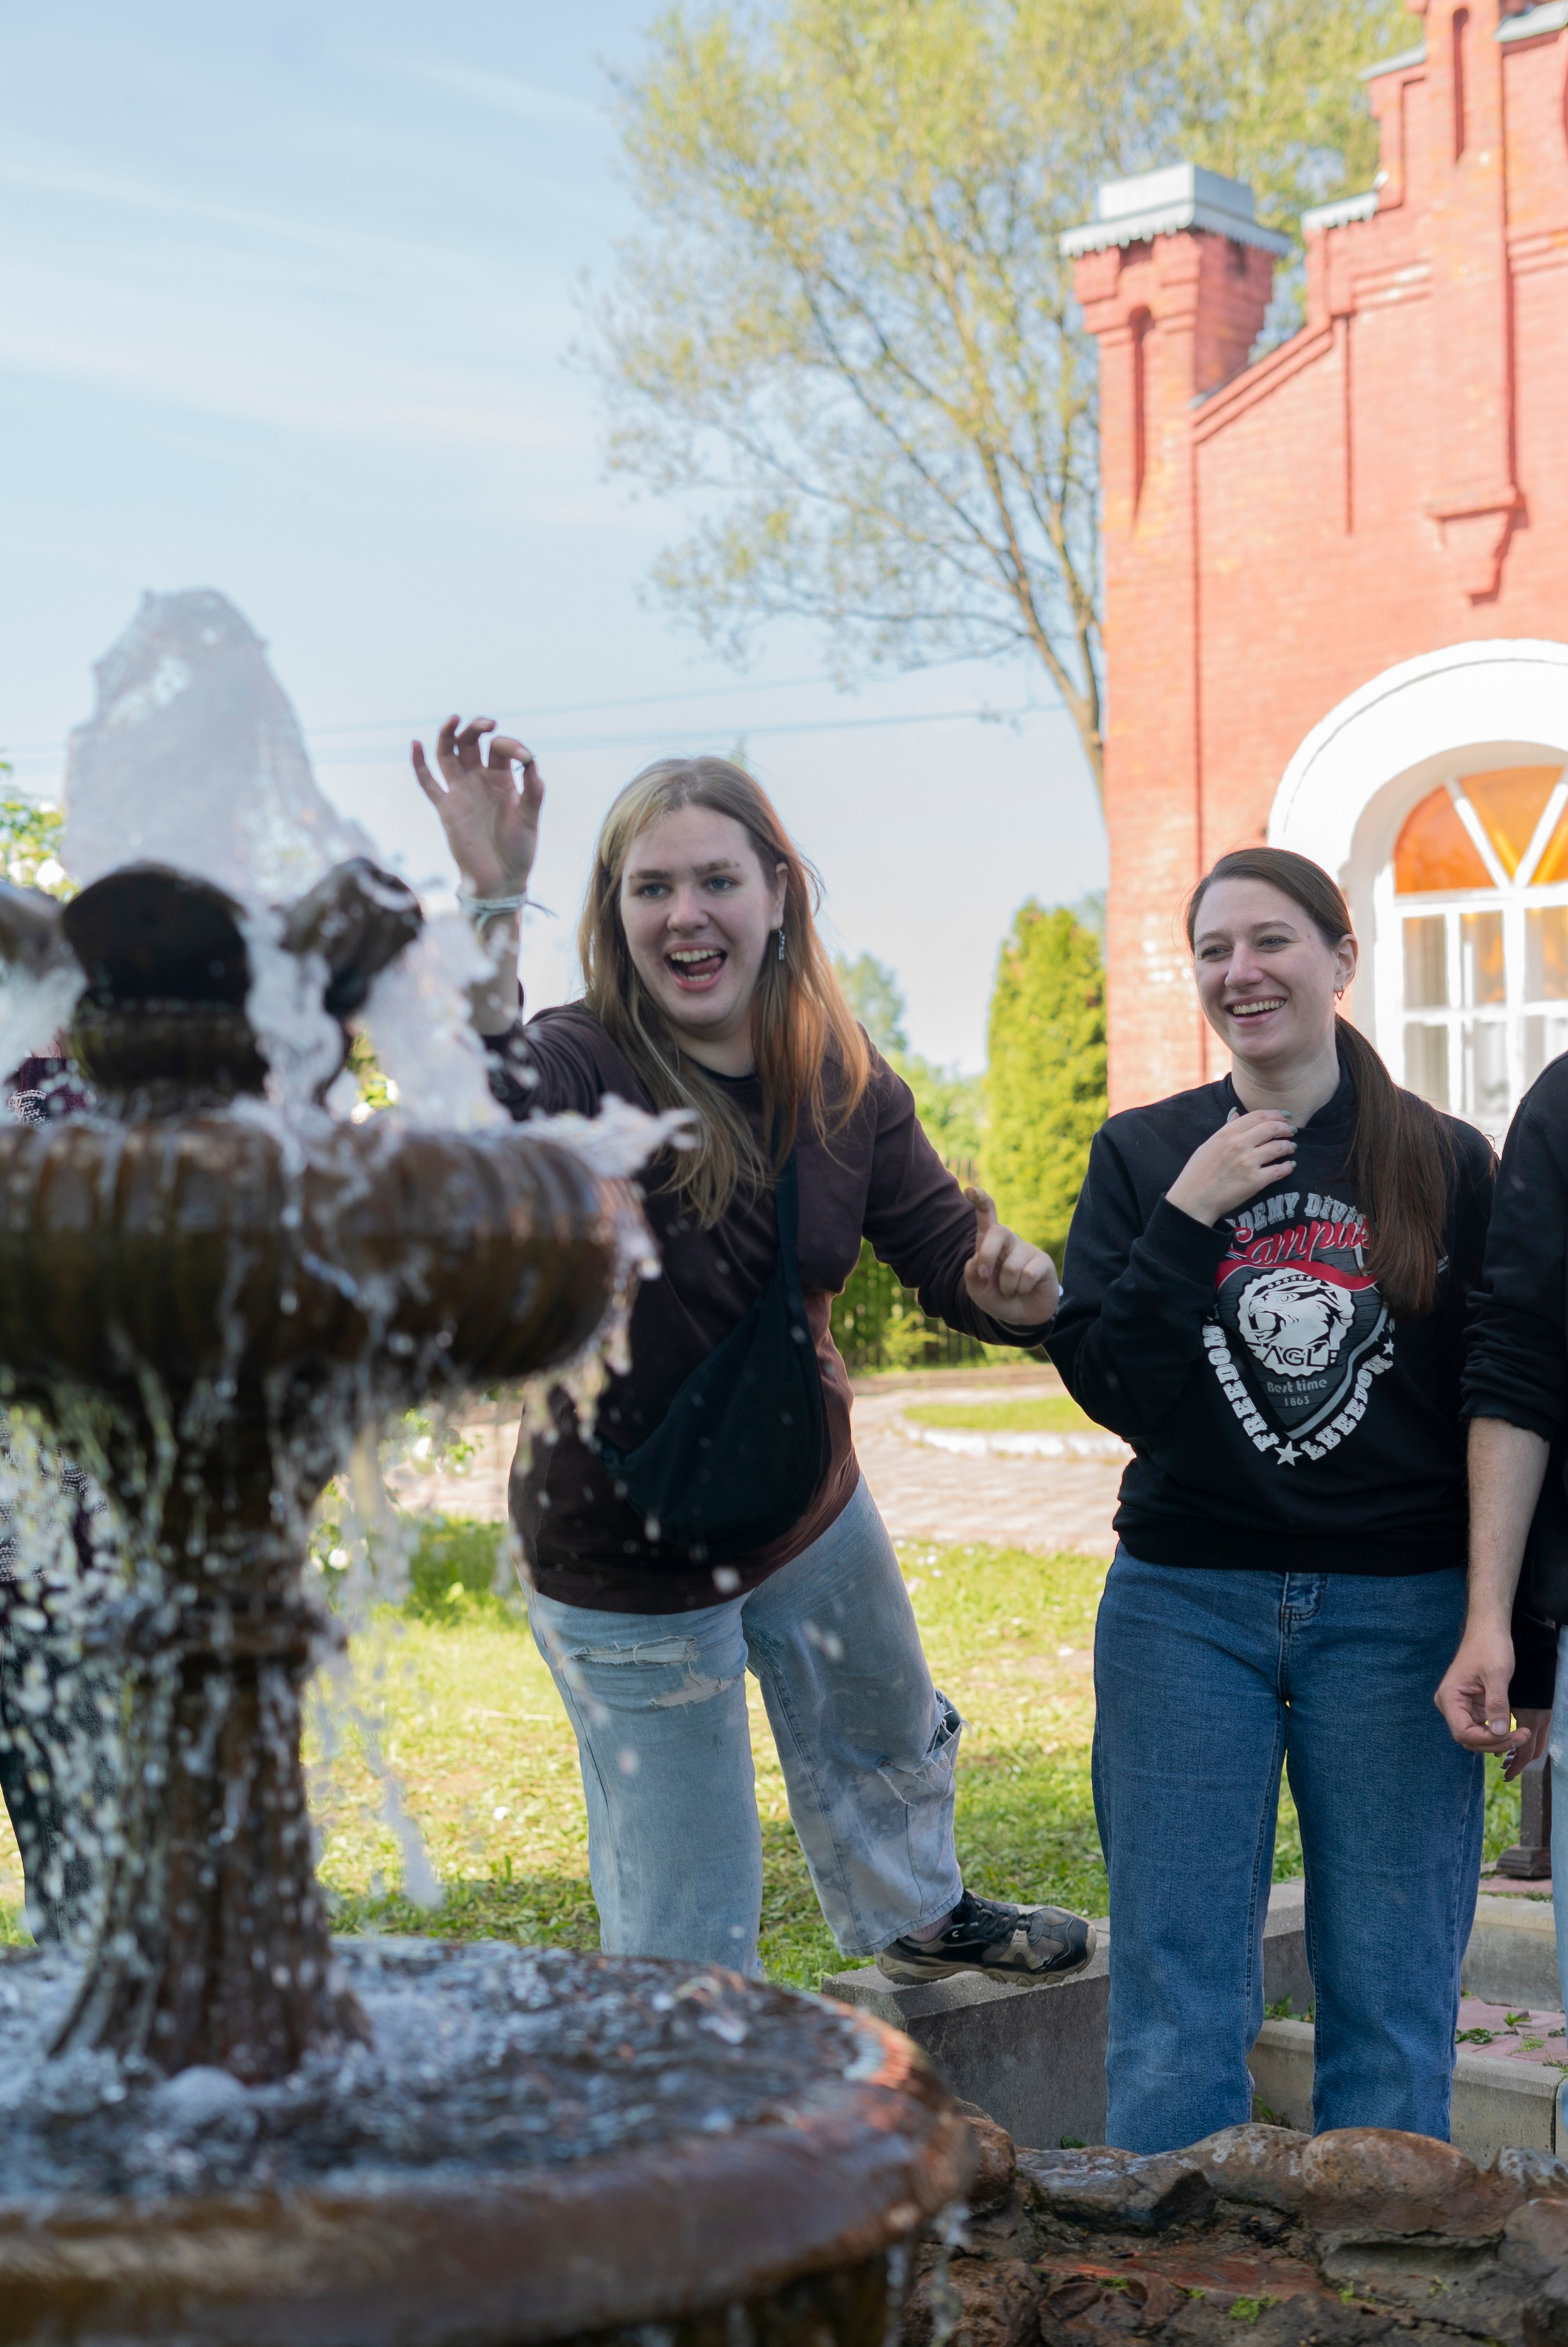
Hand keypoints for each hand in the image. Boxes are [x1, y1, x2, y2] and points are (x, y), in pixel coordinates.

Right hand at [411, 716, 541, 900]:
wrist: (501, 879)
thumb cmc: (519, 849)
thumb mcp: (531, 817)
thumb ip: (534, 790)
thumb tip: (531, 761)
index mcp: (502, 779)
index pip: (500, 750)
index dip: (511, 746)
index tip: (524, 758)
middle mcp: (479, 781)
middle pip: (471, 744)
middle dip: (477, 729)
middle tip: (487, 723)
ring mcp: (461, 792)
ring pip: (448, 755)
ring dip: (449, 735)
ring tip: (455, 719)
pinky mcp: (446, 808)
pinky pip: (428, 784)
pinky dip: (419, 764)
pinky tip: (416, 744)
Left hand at [962, 1189, 1058, 1326]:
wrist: (1021, 1316)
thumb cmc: (998, 1297)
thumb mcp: (977, 1290)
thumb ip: (972, 1274)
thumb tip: (977, 1260)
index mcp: (990, 1242)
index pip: (986, 1215)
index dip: (980, 1200)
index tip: (969, 1190)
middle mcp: (1010, 1241)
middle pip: (999, 1231)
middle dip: (988, 1254)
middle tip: (983, 1275)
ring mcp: (1028, 1250)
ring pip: (1012, 1264)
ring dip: (1007, 1285)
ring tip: (1011, 1291)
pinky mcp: (1044, 1262)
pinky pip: (1028, 1274)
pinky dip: (1021, 1288)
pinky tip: (1025, 1289)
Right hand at [1165, 1112, 1295, 1226]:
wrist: (1193, 1200)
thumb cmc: (1197, 1173)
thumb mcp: (1208, 1145)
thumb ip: (1225, 1128)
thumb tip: (1237, 1114)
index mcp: (1226, 1134)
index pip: (1257, 1117)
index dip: (1275, 1114)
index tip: (1284, 1116)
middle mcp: (1239, 1145)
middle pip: (1271, 1128)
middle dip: (1285, 1128)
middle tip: (1291, 1131)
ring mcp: (1248, 1163)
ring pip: (1279, 1148)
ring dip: (1288, 1146)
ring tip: (1291, 1148)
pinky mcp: (1255, 1181)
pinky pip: (1279, 1170)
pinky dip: (1287, 1167)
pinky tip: (1289, 1166)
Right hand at [1434, 1625, 1551, 1776]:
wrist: (1488, 1630)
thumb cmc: (1489, 1647)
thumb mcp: (1497, 1675)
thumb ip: (1497, 1704)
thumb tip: (1500, 1733)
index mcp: (1449, 1697)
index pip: (1463, 1732)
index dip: (1488, 1740)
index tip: (1512, 1735)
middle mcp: (1450, 1705)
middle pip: (1468, 1738)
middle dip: (1495, 1742)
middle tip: (1521, 1736)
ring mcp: (1460, 1706)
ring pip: (1475, 1735)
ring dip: (1497, 1739)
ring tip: (1521, 1733)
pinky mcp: (1471, 1705)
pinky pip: (1481, 1727)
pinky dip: (1497, 1732)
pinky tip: (1513, 1730)